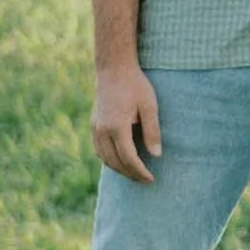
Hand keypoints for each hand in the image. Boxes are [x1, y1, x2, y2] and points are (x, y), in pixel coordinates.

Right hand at [92, 65, 163, 183]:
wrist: (114, 68)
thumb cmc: (135, 85)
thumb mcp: (149, 106)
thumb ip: (152, 131)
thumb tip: (156, 155)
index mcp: (117, 127)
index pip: (128, 158)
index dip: (140, 171)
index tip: (151, 179)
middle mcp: (102, 131)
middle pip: (115, 162)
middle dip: (130, 174)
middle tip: (144, 180)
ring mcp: (95, 128)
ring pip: (104, 158)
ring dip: (119, 169)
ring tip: (134, 174)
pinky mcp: (93, 125)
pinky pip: (99, 150)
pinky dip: (109, 160)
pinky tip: (119, 161)